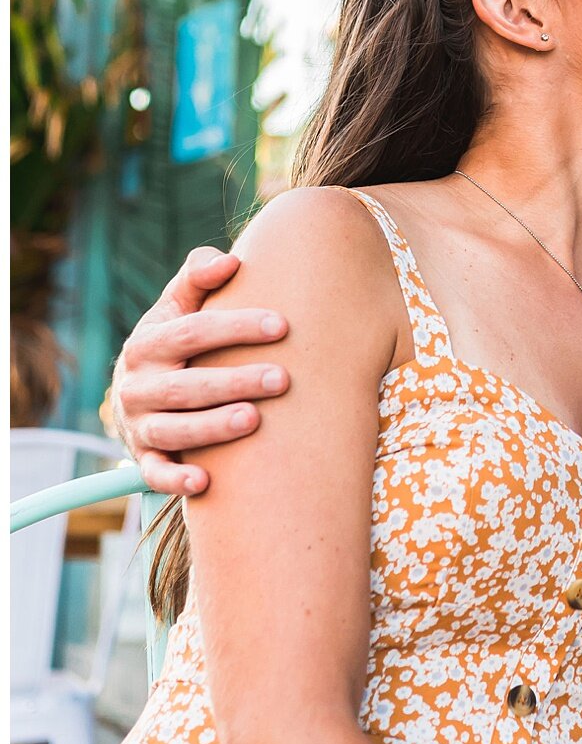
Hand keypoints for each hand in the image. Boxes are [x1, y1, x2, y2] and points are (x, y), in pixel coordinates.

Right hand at [111, 248, 289, 496]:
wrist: (137, 390)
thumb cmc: (175, 339)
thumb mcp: (178, 304)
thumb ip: (199, 276)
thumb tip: (231, 261)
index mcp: (148, 342)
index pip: (192, 332)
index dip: (236, 327)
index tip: (282, 325)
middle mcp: (137, 384)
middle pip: (187, 385)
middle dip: (235, 381)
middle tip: (282, 379)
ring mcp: (138, 424)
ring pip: (173, 430)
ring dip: (212, 427)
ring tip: (254, 419)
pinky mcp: (143, 457)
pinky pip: (154, 474)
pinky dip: (175, 481)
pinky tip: (206, 482)